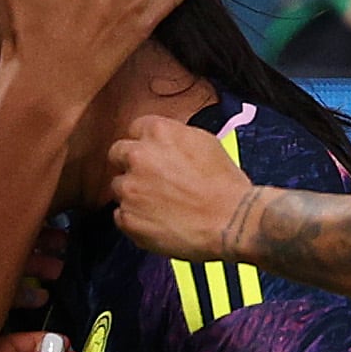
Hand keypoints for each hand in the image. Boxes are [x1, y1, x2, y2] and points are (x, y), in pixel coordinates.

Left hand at [103, 113, 254, 261]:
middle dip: (131, 166)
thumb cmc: (225, 186)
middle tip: (152, 181)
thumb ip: (175, 136)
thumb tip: (164, 141)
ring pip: (119, 187)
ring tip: (162, 205)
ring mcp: (130, 188)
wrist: (232, 221)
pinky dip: (136, 220)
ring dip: (135, 195)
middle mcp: (138, 156)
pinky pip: (121, 216)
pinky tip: (159, 221)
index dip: (145, 145)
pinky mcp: (128, 218)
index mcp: (158, 132)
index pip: (135, 130)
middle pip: (118, 155)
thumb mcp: (205, 142)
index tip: (153, 157)